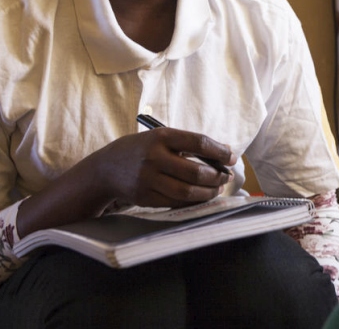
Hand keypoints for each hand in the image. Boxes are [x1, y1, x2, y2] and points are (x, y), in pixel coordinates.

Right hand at [90, 127, 233, 208]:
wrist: (106, 168)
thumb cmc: (142, 150)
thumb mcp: (161, 138)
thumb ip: (189, 144)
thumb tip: (224, 151)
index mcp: (161, 136)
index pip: (199, 143)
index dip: (220, 152)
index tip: (232, 157)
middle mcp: (154, 157)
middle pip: (196, 171)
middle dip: (217, 176)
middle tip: (226, 177)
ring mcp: (148, 179)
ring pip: (188, 191)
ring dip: (208, 192)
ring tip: (217, 188)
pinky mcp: (145, 197)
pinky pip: (176, 202)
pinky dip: (193, 201)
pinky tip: (200, 196)